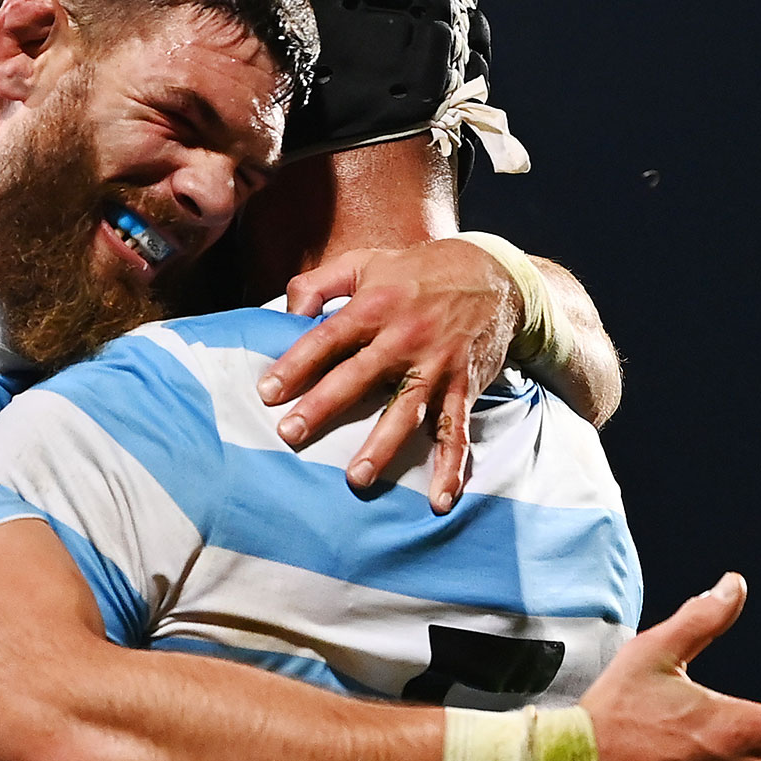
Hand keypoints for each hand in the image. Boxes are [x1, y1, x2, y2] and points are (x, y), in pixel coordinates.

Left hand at [260, 240, 517, 513]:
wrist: (494, 274)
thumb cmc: (417, 271)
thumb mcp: (365, 261)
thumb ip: (318, 283)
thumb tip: (287, 313)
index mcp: (374, 306)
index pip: (326, 338)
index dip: (295, 364)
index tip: (267, 393)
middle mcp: (405, 337)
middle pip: (358, 377)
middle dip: (323, 407)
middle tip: (291, 434)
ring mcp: (437, 365)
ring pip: (406, 411)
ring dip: (382, 446)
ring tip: (356, 477)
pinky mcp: (464, 386)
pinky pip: (457, 431)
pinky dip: (452, 467)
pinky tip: (439, 499)